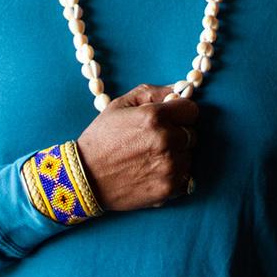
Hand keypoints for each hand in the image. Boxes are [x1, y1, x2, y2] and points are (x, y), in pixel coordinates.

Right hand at [76, 83, 198, 212]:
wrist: (85, 177)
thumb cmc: (101, 138)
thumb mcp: (119, 105)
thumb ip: (151, 93)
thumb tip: (179, 88)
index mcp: (154, 117)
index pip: (191, 110)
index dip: (180, 113)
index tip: (170, 119)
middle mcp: (166, 140)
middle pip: (192, 134)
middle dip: (178, 135)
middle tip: (155, 141)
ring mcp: (169, 167)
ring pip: (188, 157)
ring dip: (176, 157)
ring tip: (151, 158)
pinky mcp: (168, 188)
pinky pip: (185, 178)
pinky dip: (173, 176)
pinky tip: (153, 173)